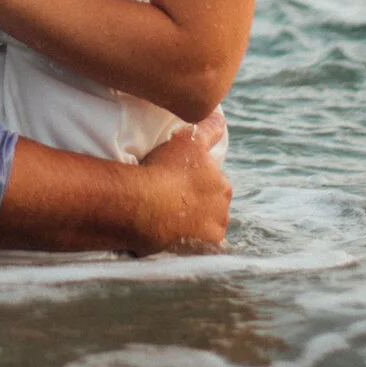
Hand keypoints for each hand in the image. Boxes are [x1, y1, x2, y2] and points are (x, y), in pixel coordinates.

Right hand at [139, 123, 231, 251]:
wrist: (143, 204)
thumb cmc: (163, 168)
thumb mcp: (188, 139)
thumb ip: (209, 127)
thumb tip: (222, 115)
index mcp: (222, 185)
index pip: (214, 184)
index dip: (198, 183)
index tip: (180, 185)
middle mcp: (222, 210)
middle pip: (212, 207)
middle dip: (198, 205)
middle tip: (172, 202)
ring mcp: (211, 232)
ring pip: (205, 228)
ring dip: (193, 225)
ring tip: (170, 221)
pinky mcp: (198, 250)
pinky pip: (196, 249)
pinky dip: (187, 244)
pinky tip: (172, 240)